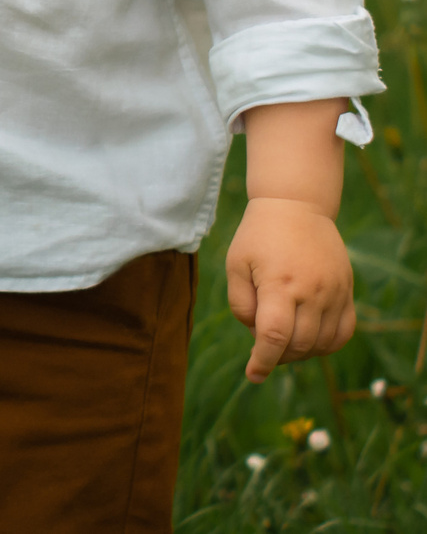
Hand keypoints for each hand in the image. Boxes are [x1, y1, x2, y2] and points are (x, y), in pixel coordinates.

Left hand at [226, 196, 355, 382]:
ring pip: (322, 344)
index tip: (253, 375)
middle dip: (278, 355)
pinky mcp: (347, 292)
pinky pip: (343, 333)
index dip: (263, 361)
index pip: (274, 336)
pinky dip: (326, 345)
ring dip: (301, 352)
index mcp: (279, 283)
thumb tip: (256, 335)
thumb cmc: (258, 236)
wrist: (295, 206)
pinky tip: (309, 339)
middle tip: (264, 346)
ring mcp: (334, 293)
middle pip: (299, 344)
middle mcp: (311, 291)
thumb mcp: (236, 263)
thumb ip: (241, 303)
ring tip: (283, 340)